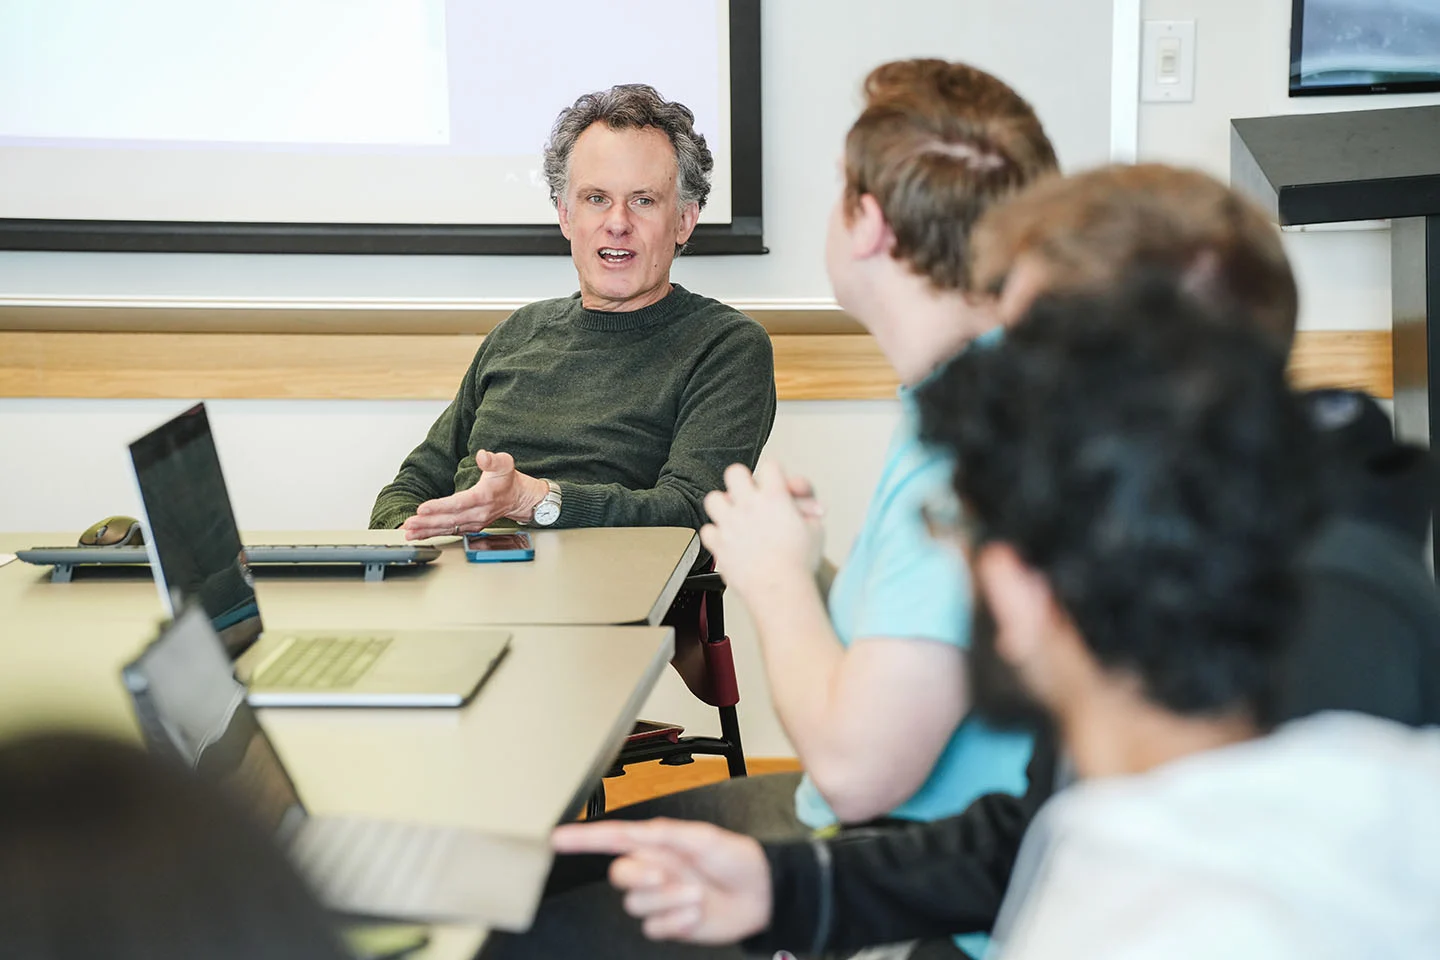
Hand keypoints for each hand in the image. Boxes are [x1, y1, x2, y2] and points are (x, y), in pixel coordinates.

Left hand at [400, 450, 547, 539]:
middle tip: (409, 523)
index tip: (422, 508)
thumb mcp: (504, 463)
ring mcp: (474, 523)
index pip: (459, 504)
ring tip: (409, 532)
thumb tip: (482, 455)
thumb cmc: (507, 480)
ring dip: (427, 531)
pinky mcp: (470, 527)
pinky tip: (420, 535)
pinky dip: (433, 534)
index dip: (439, 507)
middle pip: (450, 520)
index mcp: (484, 497)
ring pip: (448, 528)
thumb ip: (492, 460)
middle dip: (427, 522)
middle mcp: (478, 513)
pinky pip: (450, 532)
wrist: (518, 498)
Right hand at [551, 818, 771, 944]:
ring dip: (667, 901)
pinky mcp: (671, 924)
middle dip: (639, 877)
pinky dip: (676, 922)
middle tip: (666, 876)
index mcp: (658, 844)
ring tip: (695, 894)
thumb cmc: (738, 860)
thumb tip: (634, 832)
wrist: (762, 895)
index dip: (583, 839)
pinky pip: (655, 928)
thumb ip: (666, 834)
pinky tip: (696, 912)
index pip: (612, 839)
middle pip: (620, 876)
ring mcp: (662, 899)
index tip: (557, 839)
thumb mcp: (703, 837)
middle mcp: (655, 870)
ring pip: (636, 905)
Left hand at [700, 463, 824, 598]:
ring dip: (724, 505)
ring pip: (714, 498)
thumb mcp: (816, 530)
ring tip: (735, 516)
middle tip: (751, 494)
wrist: (780, 590)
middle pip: (735, 472)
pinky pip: (707, 531)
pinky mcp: (719, 544)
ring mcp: (730, 524)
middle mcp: (749, 506)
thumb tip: (805, 510)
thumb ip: (807, 513)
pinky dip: (716, 534)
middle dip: (743, 481)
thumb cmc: (798, 564)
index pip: (770, 466)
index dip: (776, 474)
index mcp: (775, 497)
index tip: (779, 485)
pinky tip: (728, 540)